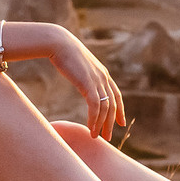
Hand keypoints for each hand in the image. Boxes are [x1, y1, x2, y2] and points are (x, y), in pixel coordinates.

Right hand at [40, 24, 126, 138]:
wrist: (59, 43)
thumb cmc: (64, 53)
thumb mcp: (78, 65)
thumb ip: (83, 73)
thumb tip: (80, 78)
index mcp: (102, 73)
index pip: (116, 94)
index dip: (119, 109)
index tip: (120, 122)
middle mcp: (103, 77)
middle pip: (113, 104)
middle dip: (111, 122)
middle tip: (108, 136)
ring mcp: (97, 80)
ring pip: (105, 108)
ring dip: (102, 124)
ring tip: (96, 136)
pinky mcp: (88, 84)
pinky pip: (95, 106)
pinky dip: (94, 119)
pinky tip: (90, 128)